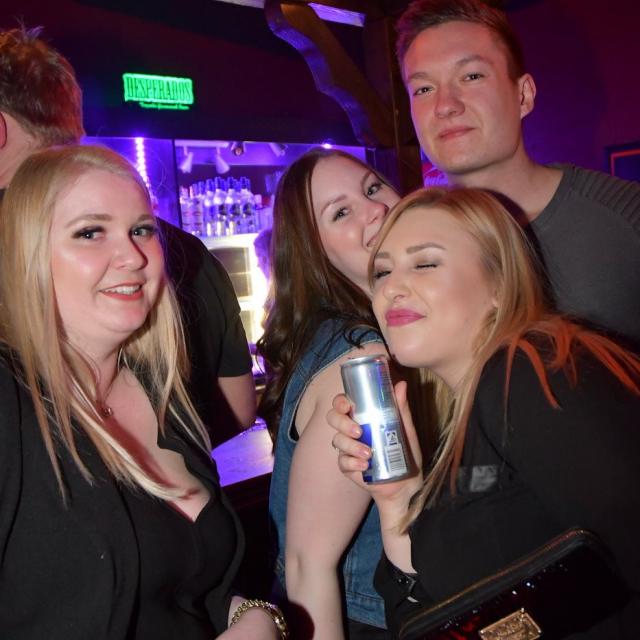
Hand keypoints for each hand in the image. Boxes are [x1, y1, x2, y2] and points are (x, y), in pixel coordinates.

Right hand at [327, 381, 422, 507]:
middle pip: (333, 419)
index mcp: (361, 417)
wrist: (406, 482)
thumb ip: (401, 408)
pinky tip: (364, 466)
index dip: (339, 402)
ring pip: (337, 441)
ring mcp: (347, 449)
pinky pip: (342, 462)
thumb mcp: (406, 428)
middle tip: (358, 431)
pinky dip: (352, 463)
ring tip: (368, 453)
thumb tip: (401, 384)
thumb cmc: (405, 451)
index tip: (347, 405)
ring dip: (351, 446)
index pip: (342, 403)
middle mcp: (350, 430)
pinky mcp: (348, 467)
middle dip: (342, 423)